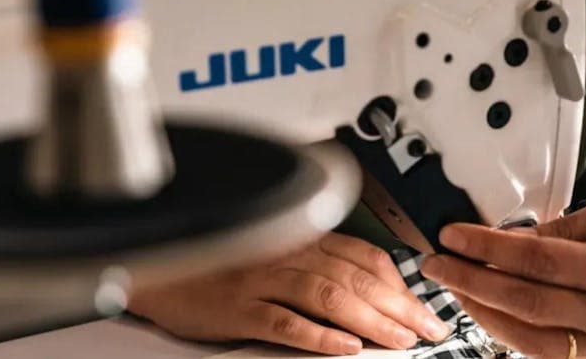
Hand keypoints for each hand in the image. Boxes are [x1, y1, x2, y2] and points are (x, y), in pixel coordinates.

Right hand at [129, 232, 449, 354]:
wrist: (156, 265)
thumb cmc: (219, 261)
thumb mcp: (276, 254)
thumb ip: (318, 263)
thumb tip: (367, 285)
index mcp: (301, 238)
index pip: (365, 256)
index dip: (400, 283)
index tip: (424, 306)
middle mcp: (287, 253)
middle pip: (355, 277)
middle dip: (399, 306)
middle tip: (429, 329)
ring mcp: (262, 279)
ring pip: (328, 296)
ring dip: (371, 319)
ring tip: (400, 340)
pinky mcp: (237, 307)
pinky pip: (283, 321)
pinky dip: (317, 334)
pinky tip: (344, 346)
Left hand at [420, 199, 585, 358]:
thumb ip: (563, 228)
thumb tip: (510, 239)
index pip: (537, 261)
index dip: (487, 249)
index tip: (452, 235)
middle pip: (526, 303)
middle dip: (471, 282)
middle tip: (436, 263)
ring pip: (530, 339)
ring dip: (483, 312)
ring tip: (455, 285)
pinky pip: (546, 354)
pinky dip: (510, 333)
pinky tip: (488, 310)